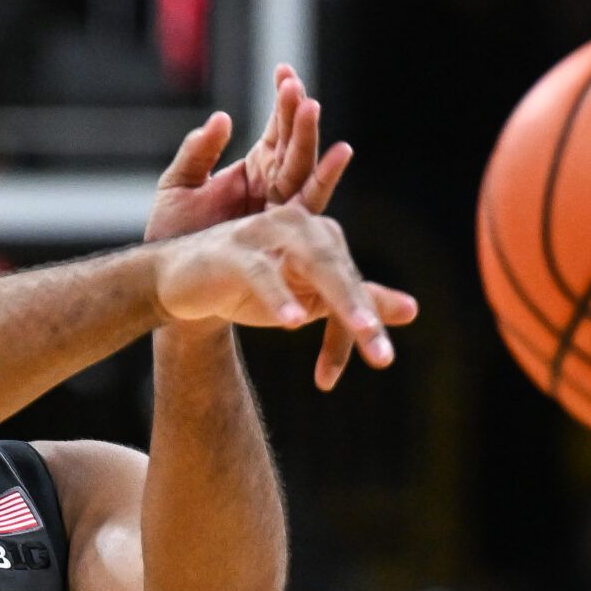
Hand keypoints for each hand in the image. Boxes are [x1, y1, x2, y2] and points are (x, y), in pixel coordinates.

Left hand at [144, 65, 351, 242]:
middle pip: (294, 145)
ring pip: (304, 168)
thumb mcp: (176, 187)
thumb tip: (222, 118)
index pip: (274, 130)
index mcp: (253, 170)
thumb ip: (196, 153)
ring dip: (309, 139)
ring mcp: (281, 210)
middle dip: (297, 115)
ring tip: (312, 108)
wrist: (170, 283)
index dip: (282, 102)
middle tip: (296, 87)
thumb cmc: (173, 236)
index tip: (283, 71)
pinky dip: (324, 178)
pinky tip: (338, 153)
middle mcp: (273, 187)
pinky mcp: (285, 233)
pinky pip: (309, 204)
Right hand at [152, 204, 413, 374]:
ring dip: (340, 299)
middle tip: (384, 354)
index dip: (362, 327)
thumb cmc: (245, 287)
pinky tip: (294, 322)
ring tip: (364, 330)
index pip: (350, 283)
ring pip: (313, 265)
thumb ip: (357, 298)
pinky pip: (262, 274)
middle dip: (365, 312)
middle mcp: (298, 226)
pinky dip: (279, 296)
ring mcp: (264, 235)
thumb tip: (412, 311)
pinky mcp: (233, 252)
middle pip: (340, 270)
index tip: (374, 363)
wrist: (178, 281)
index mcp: (319, 236)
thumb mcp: (307, 296)